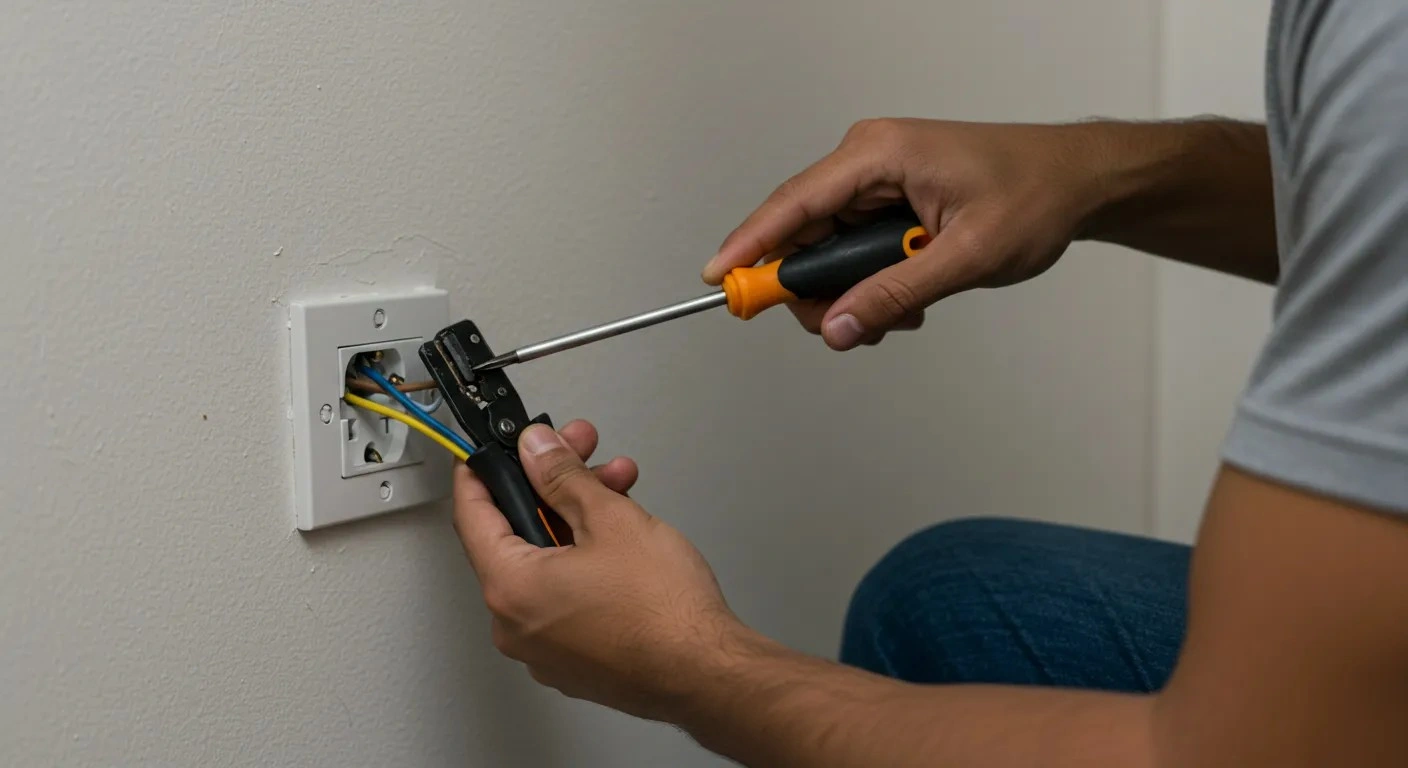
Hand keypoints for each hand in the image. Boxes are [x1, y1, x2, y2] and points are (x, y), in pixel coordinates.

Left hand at [453, 420, 746, 720]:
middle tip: (579, 453)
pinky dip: (585, 561)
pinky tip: (621, 537)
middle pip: (517, 536)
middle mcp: (515, 626)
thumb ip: (562, 477)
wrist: (706, 673)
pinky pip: (565, 596)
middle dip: (553, 487)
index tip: (489, 449)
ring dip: (579, 519)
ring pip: (547, 564)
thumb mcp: (611, 519)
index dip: (480, 472)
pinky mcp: (575, 659)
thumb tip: (537, 452)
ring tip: (620, 491)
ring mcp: (544, 648)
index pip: (472, 515)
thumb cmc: (663, 613)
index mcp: (510, 589)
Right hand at [703, 118, 1105, 349]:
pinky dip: (869, 285)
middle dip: (815, 290)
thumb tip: (838, 326)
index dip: (750, 245)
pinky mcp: (887, 205)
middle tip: (844, 328)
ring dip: (851, 293)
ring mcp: (876, 184)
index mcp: (879, 154)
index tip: (719, 280)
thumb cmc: (1034, 195)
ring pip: (826, 252)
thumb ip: (895, 294)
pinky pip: (852, 252)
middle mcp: (868, 163)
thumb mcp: (965, 255)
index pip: (794, 203)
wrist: (1078, 183)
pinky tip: (906, 300)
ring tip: (900, 312)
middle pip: (801, 235)